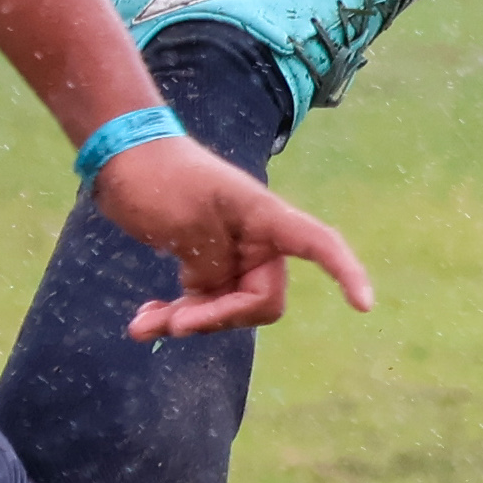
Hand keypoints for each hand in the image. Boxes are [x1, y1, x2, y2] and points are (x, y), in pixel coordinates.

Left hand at [88, 134, 370, 340]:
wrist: (118, 157)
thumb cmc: (158, 179)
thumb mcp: (188, 225)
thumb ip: (216, 265)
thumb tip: (225, 292)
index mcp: (264, 218)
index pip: (319, 244)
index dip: (346, 273)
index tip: (363, 306)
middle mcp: (255, 238)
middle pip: (260, 299)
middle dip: (220, 317)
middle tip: (174, 323)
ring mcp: (229, 253)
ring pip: (227, 306)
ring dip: (188, 321)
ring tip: (143, 325)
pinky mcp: (202, 262)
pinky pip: (200, 301)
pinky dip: (174, 314)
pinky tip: (142, 323)